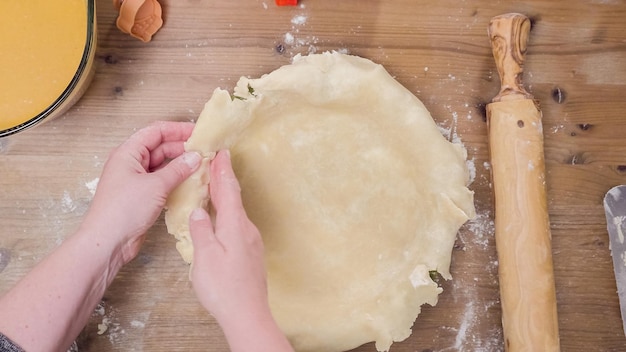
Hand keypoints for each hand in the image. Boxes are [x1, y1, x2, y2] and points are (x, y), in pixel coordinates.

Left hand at [82, 121, 200, 263]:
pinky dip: (176, 180)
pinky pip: (162, 181)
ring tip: (202, 165)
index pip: (156, 132)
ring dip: (181, 164)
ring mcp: (136, 180)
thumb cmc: (124, 209)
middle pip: (160, 147)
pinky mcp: (142, 196)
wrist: (107, 242)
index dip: (177, 130)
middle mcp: (131, 163)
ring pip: (162, 165)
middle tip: (205, 151)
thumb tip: (196, 156)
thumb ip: (178, 169)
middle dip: (182, 148)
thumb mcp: (155, 186)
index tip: (198, 132)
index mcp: (128, 153)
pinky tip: (191, 182)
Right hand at [188, 150, 267, 323]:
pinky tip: (223, 219)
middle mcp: (247, 229)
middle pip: (234, 198)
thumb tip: (197, 211)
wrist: (247, 314)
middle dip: (225, 180)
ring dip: (227, 196)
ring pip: (237, 212)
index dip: (223, 171)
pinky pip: (239, 225)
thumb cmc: (224, 288)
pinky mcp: (251, 254)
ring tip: (217, 186)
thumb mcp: (205, 256)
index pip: (228, 190)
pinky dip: (229, 214)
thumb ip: (201, 230)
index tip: (220, 153)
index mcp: (234, 225)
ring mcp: (251, 242)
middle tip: (219, 162)